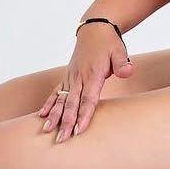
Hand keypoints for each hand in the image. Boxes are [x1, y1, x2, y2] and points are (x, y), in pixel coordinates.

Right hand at [38, 24, 134, 142]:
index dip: (84, 114)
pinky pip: (56, 92)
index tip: (79, 129)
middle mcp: (79, 77)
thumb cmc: (109, 43)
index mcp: (93, 73)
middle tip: (62, 138)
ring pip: (61, 99)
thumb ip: (122, 63)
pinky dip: (49, 104)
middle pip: (72, 103)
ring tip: (47, 130)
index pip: (88, 99)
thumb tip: (127, 71)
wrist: (95, 29)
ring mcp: (71, 77)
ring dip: (54, 115)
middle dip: (66, 122)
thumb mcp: (120, 51)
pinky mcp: (68, 76)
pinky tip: (42, 115)